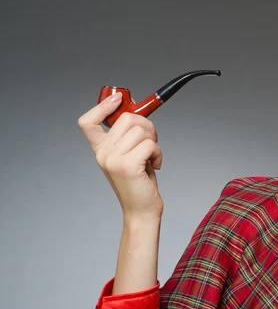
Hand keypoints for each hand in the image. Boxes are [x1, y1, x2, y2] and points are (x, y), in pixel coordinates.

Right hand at [78, 92, 163, 220]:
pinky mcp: (127, 165)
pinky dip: (158, 153)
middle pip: (126, 118)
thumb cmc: (139, 181)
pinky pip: (150, 144)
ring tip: (151, 156)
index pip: (88, 121)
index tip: (119, 98)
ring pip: (141, 130)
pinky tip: (155, 165)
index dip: (102, 106)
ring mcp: (113, 159)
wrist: (141, 209)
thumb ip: (128, 134)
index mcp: (100, 149)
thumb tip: (135, 107)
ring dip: (154, 141)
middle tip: (151, 141)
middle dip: (146, 125)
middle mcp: (103, 153)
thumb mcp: (130, 154)